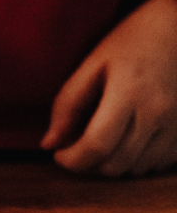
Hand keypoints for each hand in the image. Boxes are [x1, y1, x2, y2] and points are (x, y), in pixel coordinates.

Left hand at [42, 0, 176, 175]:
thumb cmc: (130, 42)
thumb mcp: (92, 64)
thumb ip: (67, 104)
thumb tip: (49, 143)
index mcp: (129, 93)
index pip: (97, 145)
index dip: (72, 160)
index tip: (59, 155)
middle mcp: (157, 114)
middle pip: (115, 164)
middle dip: (88, 164)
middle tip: (75, 147)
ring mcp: (176, 126)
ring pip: (135, 169)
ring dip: (111, 164)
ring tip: (100, 141)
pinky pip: (156, 165)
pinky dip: (135, 161)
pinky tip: (125, 140)